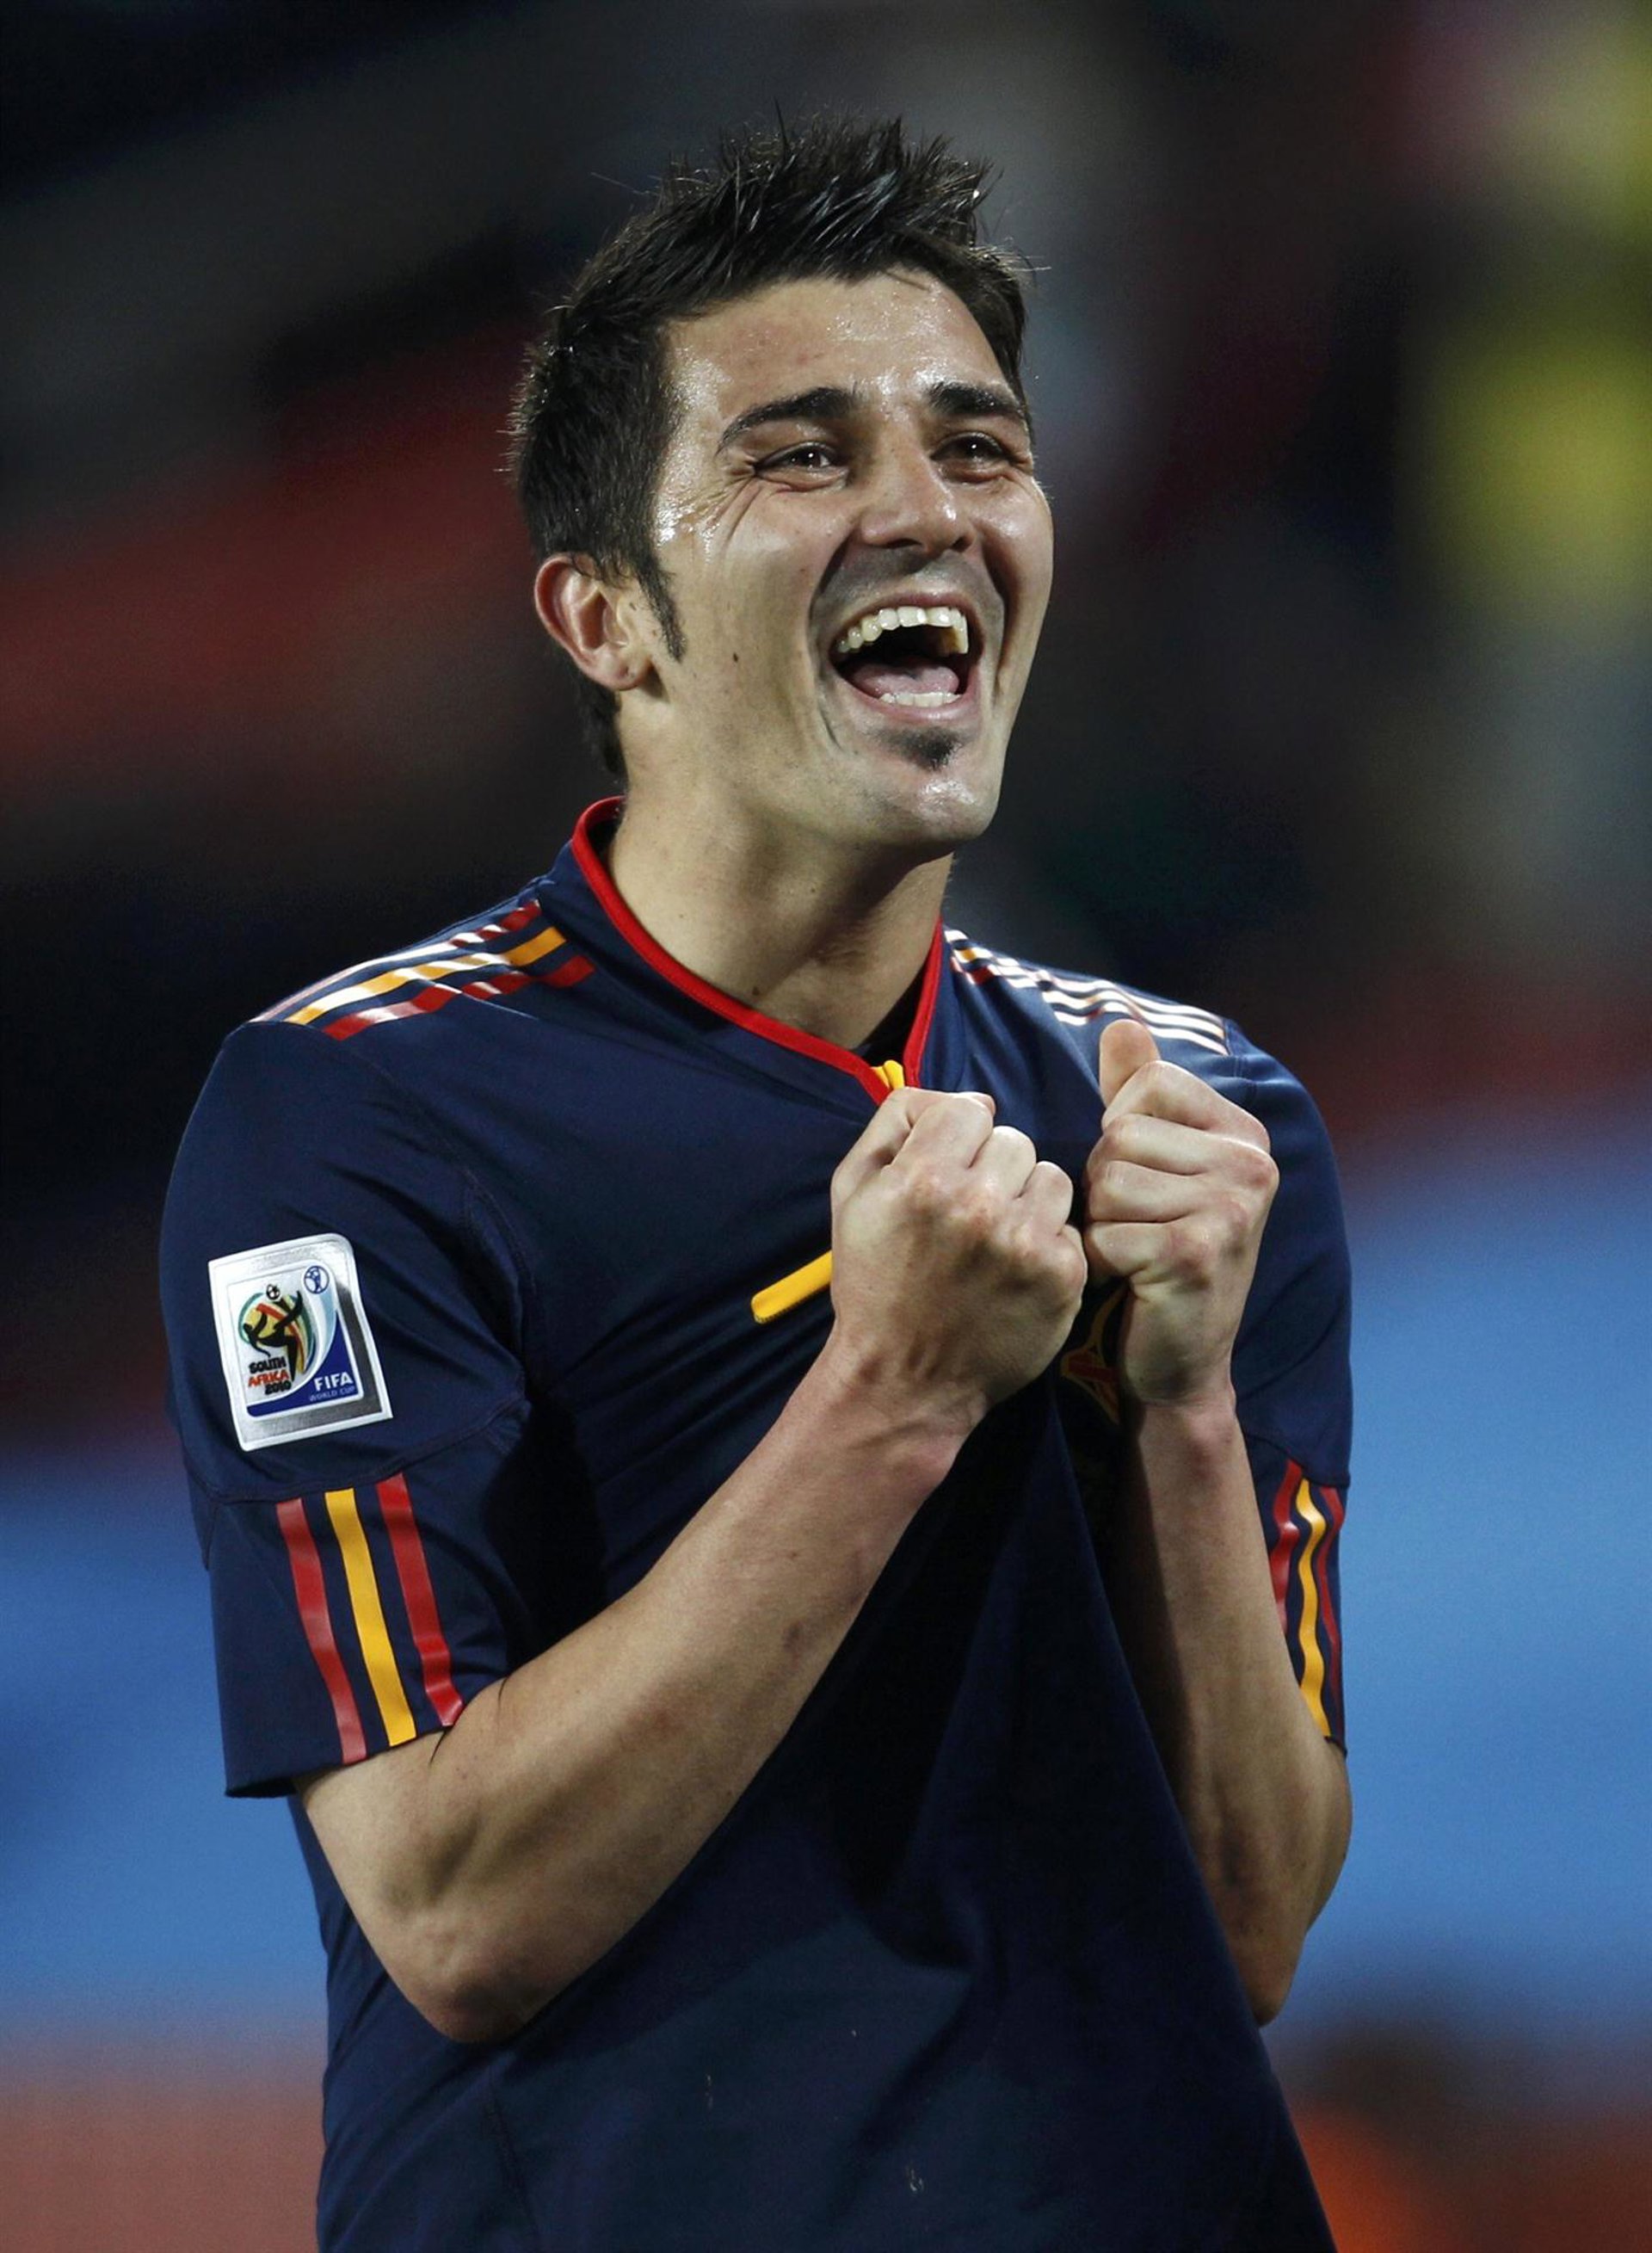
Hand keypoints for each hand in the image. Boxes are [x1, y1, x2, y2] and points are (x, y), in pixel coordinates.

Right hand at [826, 1088, 1085, 1435]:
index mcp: (922, 1178)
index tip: (945, 1173)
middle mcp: (978, 1205)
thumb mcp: (852, 1192)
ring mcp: (1026, 1242)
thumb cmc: (875, 1282)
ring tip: (996, 1239)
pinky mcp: (1062, 1276)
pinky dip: (1047, 1242)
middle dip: (992, 1169)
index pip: (969, 1109)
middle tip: (969, 1215)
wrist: (903, 1380)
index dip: (955, 1138)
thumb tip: (964, 1098)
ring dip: (1026, 1200)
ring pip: (1050, 1176)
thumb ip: (895, 1123)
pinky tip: (1015, 1271)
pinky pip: (1070, 1226)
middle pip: (1013, 1140)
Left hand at [1083, 1021, 1277, 1408]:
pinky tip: (1130, 1281)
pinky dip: (1098, 1260)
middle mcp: (1252, 1164)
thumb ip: (1136, 1093)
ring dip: (1099, 1223)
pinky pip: (1103, 1231)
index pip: (1146, 1085)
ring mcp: (1231, 1209)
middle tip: (1139, 1227)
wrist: (1179, 1362)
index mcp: (1243, 1133)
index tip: (1146, 1179)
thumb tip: (1118, 1022)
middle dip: (1104, 1185)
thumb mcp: (1153, 1164)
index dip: (1119, 1132)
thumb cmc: (1157, 1255)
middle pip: (1119, 1135)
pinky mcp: (1196, 1254)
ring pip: (1105, 1181)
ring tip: (1135, 1252)